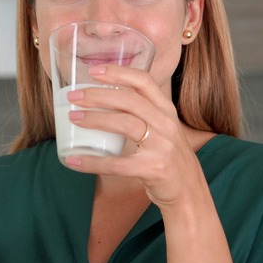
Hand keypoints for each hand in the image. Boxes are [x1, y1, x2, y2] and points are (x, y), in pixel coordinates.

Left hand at [63, 64, 207, 206]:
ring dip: (95, 119)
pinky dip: (92, 162)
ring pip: (125, 124)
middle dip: (98, 95)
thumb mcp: (163, 130)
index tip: (94, 70)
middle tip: (74, 96)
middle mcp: (166, 124)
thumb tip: (103, 101)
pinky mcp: (153, 169)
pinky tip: (73, 160)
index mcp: (167, 111)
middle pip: (129, 100)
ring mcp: (162, 146)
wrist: (189, 192)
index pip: (144, 82)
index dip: (118, 73)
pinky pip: (117, 164)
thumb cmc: (168, 159)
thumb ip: (143, 115)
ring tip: (73, 118)